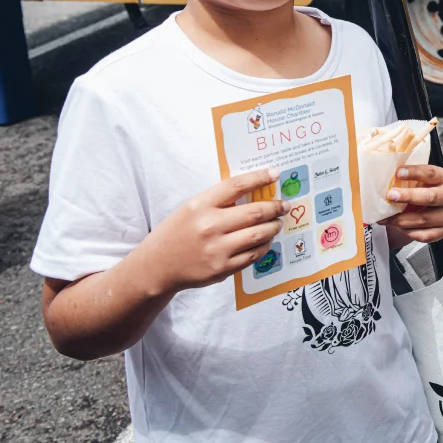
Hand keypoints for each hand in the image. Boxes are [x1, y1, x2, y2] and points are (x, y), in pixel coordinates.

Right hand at [140, 168, 288, 294]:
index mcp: (200, 205)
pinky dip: (264, 245)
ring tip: (277, 222)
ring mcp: (217, 249)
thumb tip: (255, 191)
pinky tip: (266, 239)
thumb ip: (219, 200)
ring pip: (258, 234)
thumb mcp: (191, 208)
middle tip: (284, 205)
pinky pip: (253, 254)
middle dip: (275, 207)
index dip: (259, 177)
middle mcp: (209, 226)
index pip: (236, 186)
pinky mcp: (222, 268)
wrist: (158, 265)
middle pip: (254, 212)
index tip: (275, 173)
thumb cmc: (178, 232)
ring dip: (273, 227)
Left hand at [381, 165, 442, 245]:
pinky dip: (409, 232)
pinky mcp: (442, 231)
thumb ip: (405, 178)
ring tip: (386, 218)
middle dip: (409, 196)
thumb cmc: (418, 190)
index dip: (415, 172)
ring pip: (423, 219)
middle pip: (430, 197)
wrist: (424, 209)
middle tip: (390, 195)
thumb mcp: (416, 180)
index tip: (398, 173)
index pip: (431, 173)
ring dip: (402, 219)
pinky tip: (399, 228)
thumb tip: (382, 177)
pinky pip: (424, 235)